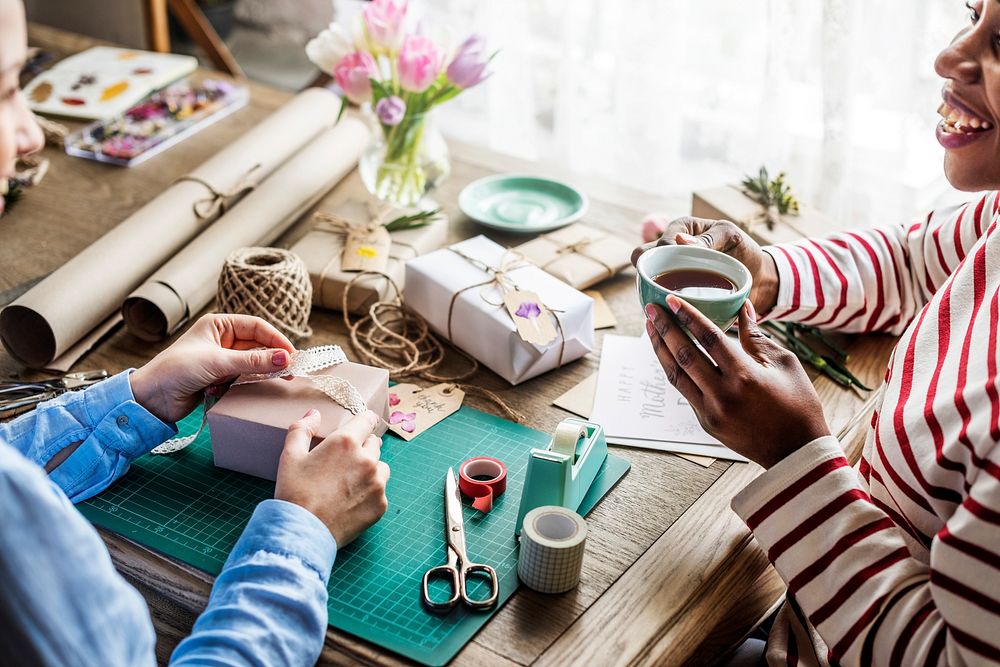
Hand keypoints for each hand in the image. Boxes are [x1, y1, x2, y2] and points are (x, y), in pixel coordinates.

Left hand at [130, 314, 295, 423]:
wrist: (151, 398)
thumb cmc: (177, 370)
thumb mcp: (218, 362)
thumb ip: (253, 361)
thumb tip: (285, 359)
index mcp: (218, 325)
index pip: (257, 327)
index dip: (276, 340)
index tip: (291, 355)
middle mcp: (222, 339)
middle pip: (257, 345)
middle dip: (272, 358)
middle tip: (290, 371)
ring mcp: (221, 359)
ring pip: (252, 363)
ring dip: (258, 372)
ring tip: (272, 381)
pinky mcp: (220, 377)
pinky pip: (243, 377)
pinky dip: (244, 383)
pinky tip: (236, 388)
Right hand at [275, 409, 389, 545]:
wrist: (302, 532)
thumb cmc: (294, 492)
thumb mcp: (290, 456)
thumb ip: (302, 429)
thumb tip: (314, 414)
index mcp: (346, 442)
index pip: (367, 420)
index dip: (363, 421)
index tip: (361, 425)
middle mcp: (367, 459)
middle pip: (374, 443)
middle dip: (362, 447)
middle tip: (345, 462)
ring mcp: (377, 483)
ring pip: (381, 467)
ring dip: (370, 470)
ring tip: (348, 483)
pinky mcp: (381, 504)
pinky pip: (380, 491)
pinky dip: (370, 493)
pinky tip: (351, 501)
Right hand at [631, 216, 779, 314]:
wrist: (758, 279)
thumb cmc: (744, 251)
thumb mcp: (731, 237)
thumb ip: (708, 239)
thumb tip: (680, 241)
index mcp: (681, 228)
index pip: (660, 241)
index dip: (664, 256)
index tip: (678, 269)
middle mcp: (669, 249)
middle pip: (642, 258)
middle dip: (647, 272)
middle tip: (666, 286)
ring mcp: (669, 270)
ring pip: (645, 279)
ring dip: (650, 290)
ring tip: (666, 302)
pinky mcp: (673, 290)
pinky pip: (657, 296)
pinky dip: (659, 304)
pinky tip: (668, 314)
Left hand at [644, 296, 829, 467]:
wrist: (797, 452)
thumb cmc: (798, 404)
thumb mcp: (785, 364)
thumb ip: (757, 336)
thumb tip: (742, 308)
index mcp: (745, 376)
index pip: (708, 338)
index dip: (688, 316)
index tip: (671, 299)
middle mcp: (723, 394)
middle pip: (684, 355)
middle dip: (664, 328)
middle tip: (651, 309)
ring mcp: (711, 412)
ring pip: (676, 375)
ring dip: (660, 349)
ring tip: (651, 328)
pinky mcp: (706, 423)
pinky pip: (684, 391)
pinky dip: (674, 370)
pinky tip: (667, 354)